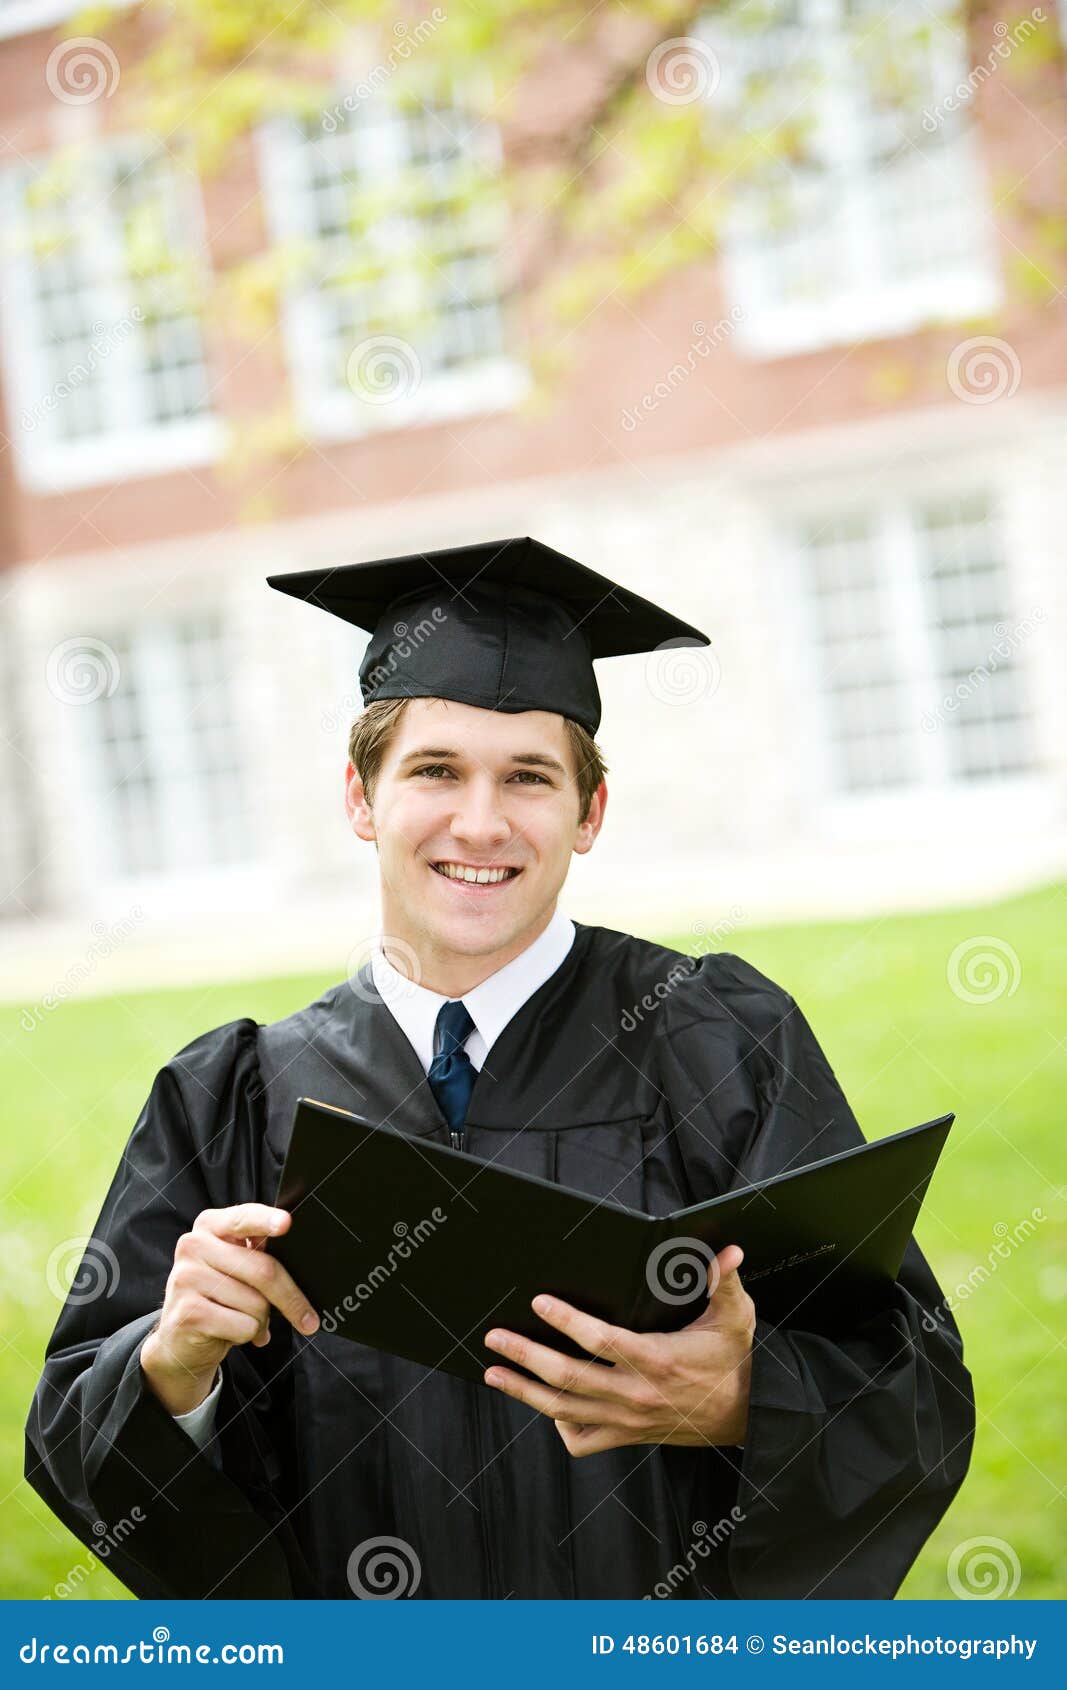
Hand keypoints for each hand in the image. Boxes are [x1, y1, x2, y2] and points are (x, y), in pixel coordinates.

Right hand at [139, 1203, 319, 1415]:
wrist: (179, 1339)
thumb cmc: (218, 1296)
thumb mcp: (234, 1267)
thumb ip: (258, 1255)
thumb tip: (300, 1267)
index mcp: (209, 1226)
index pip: (244, 1218)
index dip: (266, 1221)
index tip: (286, 1223)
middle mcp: (193, 1245)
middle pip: (263, 1270)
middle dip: (291, 1298)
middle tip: (309, 1320)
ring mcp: (187, 1278)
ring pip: (257, 1303)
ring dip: (260, 1320)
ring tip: (241, 1319)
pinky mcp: (189, 1312)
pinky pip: (244, 1326)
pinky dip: (247, 1335)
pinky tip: (228, 1332)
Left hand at [483, 1244, 754, 1457]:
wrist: (747, 1413)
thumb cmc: (734, 1359)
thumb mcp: (735, 1317)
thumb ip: (724, 1282)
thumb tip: (731, 1251)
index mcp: (658, 1359)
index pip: (602, 1340)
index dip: (567, 1320)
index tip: (539, 1302)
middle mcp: (636, 1393)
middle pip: (568, 1377)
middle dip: (525, 1356)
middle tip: (494, 1338)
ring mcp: (628, 1419)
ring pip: (564, 1410)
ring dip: (524, 1391)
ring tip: (493, 1373)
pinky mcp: (627, 1436)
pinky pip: (582, 1440)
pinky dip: (559, 1425)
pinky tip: (546, 1407)